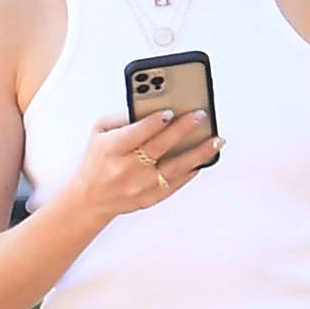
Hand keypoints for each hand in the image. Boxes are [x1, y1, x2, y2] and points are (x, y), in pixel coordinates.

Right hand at [68, 110, 224, 226]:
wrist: (92, 197)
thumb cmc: (98, 159)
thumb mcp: (99, 132)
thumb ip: (122, 118)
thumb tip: (152, 109)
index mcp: (111, 149)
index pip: (137, 133)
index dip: (154, 122)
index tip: (171, 111)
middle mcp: (126, 169)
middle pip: (160, 147)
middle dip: (182, 129)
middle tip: (201, 115)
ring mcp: (140, 186)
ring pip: (175, 168)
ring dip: (199, 153)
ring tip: (217, 140)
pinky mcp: (150, 199)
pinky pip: (176, 183)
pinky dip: (192, 170)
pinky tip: (205, 158)